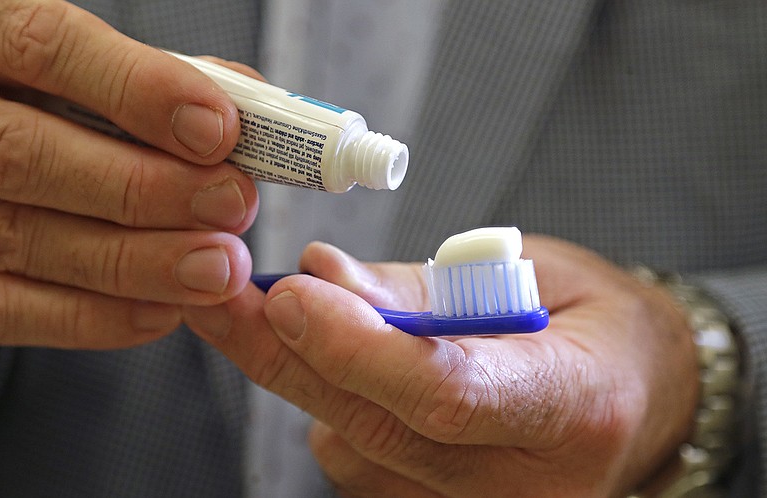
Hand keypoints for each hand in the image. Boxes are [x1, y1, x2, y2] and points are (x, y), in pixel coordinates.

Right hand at [0, 0, 257, 347]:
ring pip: (18, 238)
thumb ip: (163, 76)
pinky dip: (89, 317)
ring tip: (215, 269)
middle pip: (26, 155)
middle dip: (144, 190)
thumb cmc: (56, 96)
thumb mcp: (94, 60)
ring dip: (134, 264)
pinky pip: (0, 308)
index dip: (139, 91)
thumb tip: (246, 118)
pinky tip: (160, 310)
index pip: (45, 49)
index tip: (218, 130)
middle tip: (232, 207)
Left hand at [186, 236, 698, 496]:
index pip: (448, 390)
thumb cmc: (591, 320)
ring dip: (308, 376)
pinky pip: (359, 463)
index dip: (358, 348)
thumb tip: (322, 276)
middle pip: (379, 427)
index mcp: (574, 404)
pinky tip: (346, 361)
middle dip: (286, 357)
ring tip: (301, 312)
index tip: (287, 295)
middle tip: (221, 297)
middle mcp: (529, 480)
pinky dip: (334, 405)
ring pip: (354, 449)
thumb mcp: (531, 273)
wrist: (632, 394)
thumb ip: (423, 289)